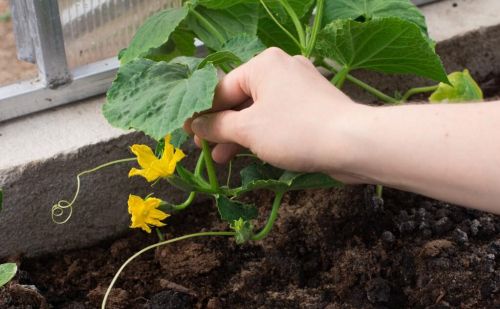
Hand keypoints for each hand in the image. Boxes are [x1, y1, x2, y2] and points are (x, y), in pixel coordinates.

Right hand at [185, 48, 366, 181]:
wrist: (352, 143)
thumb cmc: (294, 131)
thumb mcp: (248, 129)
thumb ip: (217, 126)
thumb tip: (195, 126)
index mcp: (263, 64)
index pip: (222, 89)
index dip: (203, 114)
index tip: (188, 135)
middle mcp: (281, 69)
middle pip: (241, 100)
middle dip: (222, 128)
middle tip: (205, 150)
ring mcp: (299, 87)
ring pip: (259, 111)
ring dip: (240, 135)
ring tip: (223, 159)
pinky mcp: (311, 105)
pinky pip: (278, 117)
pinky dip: (262, 133)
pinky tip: (251, 152)